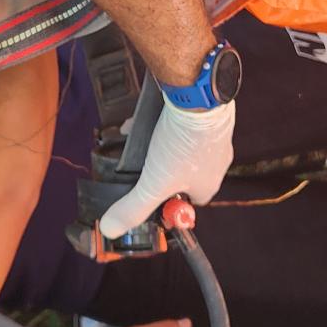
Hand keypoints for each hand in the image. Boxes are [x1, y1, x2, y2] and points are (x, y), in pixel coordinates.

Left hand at [98, 96, 234, 236]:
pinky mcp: (208, 117)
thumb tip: (111, 229)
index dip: (165, 202)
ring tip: (134, 141)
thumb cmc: (182, 144)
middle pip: (180, 176)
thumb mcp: (152, 183)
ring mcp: (213, 139)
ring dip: (156, 146)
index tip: (146, 196)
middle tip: (138, 166)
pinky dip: (161, 125)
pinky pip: (182, 126)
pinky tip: (142, 121)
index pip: (186, 204)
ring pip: (180, 148)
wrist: (198, 98)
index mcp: (206, 186)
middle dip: (156, 170)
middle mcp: (215, 165)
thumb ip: (133, 207)